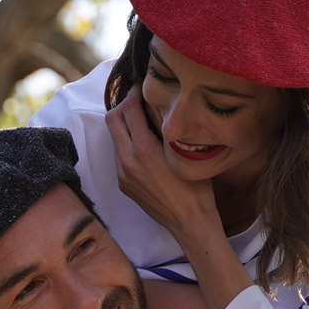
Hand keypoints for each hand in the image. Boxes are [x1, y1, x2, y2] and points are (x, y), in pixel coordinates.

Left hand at [106, 91, 221, 238]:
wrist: (189, 221)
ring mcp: (122, 173)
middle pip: (112, 119)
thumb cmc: (196, 186)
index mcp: (144, 149)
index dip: (135, 93)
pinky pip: (119, 155)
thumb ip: (166, 127)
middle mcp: (127, 160)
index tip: (143, 87)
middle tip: (138, 101)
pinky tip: (145, 146)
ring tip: (143, 122)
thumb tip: (157, 103)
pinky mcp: (123, 184)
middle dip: (123, 106)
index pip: (129, 109)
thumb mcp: (183, 150)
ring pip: (114, 138)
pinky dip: (128, 144)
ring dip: (125, 126)